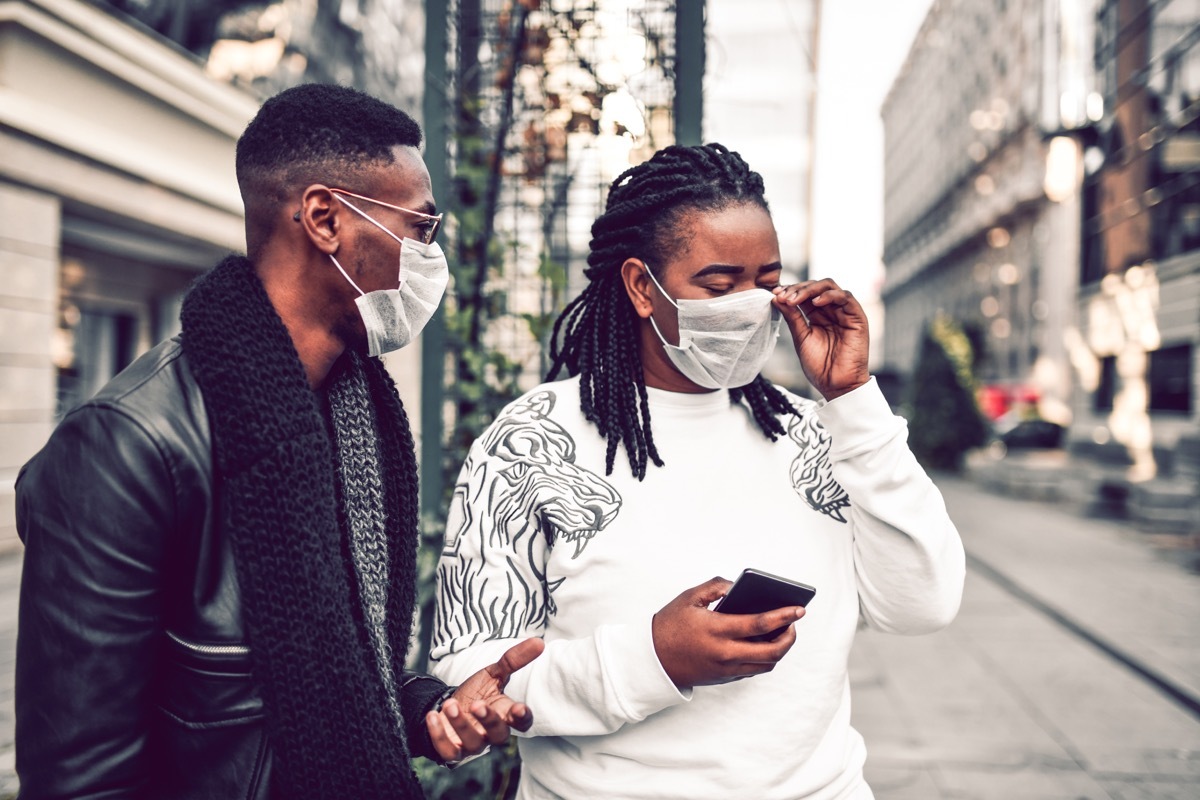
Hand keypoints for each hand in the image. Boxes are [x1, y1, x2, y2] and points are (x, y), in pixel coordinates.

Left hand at [424, 637, 544, 763]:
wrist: (448, 708)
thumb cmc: (476, 693)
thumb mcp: (493, 674)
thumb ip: (514, 660)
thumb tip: (539, 642)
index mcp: (505, 714)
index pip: (522, 722)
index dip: (522, 718)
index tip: (518, 709)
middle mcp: (492, 733)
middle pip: (499, 735)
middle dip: (489, 720)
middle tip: (477, 704)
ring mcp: (473, 744)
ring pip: (473, 743)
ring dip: (461, 724)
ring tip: (450, 704)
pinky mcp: (452, 751)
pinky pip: (448, 751)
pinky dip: (439, 735)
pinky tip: (433, 716)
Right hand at [652, 577, 804, 688]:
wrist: (653, 659)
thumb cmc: (669, 625)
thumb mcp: (689, 598)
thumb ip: (716, 586)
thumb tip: (737, 586)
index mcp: (717, 630)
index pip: (760, 623)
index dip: (784, 616)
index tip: (799, 609)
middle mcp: (725, 653)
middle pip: (772, 651)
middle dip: (789, 636)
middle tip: (794, 623)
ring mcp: (727, 668)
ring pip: (766, 664)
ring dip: (780, 649)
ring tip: (783, 632)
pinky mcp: (725, 677)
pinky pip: (754, 669)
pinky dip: (765, 657)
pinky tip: (765, 642)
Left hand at [772, 279, 869, 400]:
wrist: (836, 385)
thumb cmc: (819, 366)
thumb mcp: (801, 338)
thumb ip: (792, 317)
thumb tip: (776, 298)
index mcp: (817, 315)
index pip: (804, 294)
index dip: (790, 290)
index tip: (775, 293)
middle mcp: (831, 311)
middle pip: (815, 287)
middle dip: (797, 288)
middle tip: (783, 295)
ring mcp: (844, 313)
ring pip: (829, 287)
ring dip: (810, 289)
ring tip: (794, 298)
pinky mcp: (857, 318)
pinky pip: (846, 297)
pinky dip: (830, 295)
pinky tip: (815, 302)